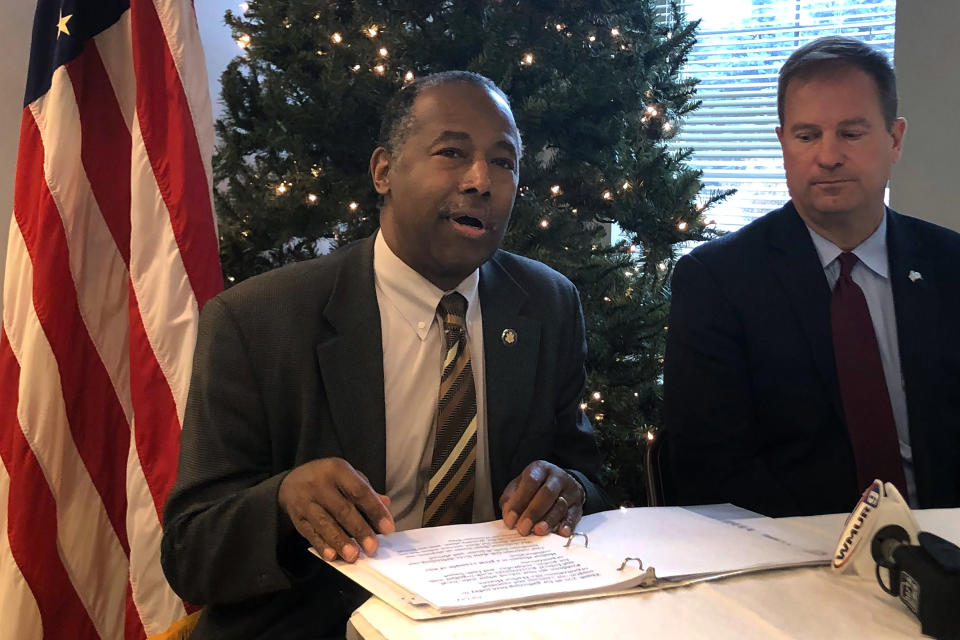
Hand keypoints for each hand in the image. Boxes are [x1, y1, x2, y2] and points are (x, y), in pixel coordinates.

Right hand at [278, 457, 394, 562]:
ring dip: (340, 541)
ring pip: (325, 523)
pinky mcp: (297, 518)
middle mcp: (320, 484)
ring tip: (354, 556)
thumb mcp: (347, 477)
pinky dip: (322, 545)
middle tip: (373, 548)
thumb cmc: (328, 480)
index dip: (375, 510)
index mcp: (337, 470)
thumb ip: (366, 492)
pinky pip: (310, 533)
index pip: (359, 491)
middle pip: (342, 509)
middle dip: (359, 530)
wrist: (291, 481)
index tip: (388, 528)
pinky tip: (332, 556)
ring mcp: (306, 502)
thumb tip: (386, 505)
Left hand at [498, 460, 584, 536]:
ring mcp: (569, 490)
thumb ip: (511, 499)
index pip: (531, 481)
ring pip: (560, 505)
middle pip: (547, 493)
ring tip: (538, 531)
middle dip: (534, 512)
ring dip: (549, 520)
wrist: (560, 484)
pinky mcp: (578, 504)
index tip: (510, 519)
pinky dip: (568, 525)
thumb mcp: (520, 486)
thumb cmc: (535, 487)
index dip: (519, 501)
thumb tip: (509, 517)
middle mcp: (556, 477)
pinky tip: (561, 533)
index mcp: (539, 469)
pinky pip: (574, 515)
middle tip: (523, 528)